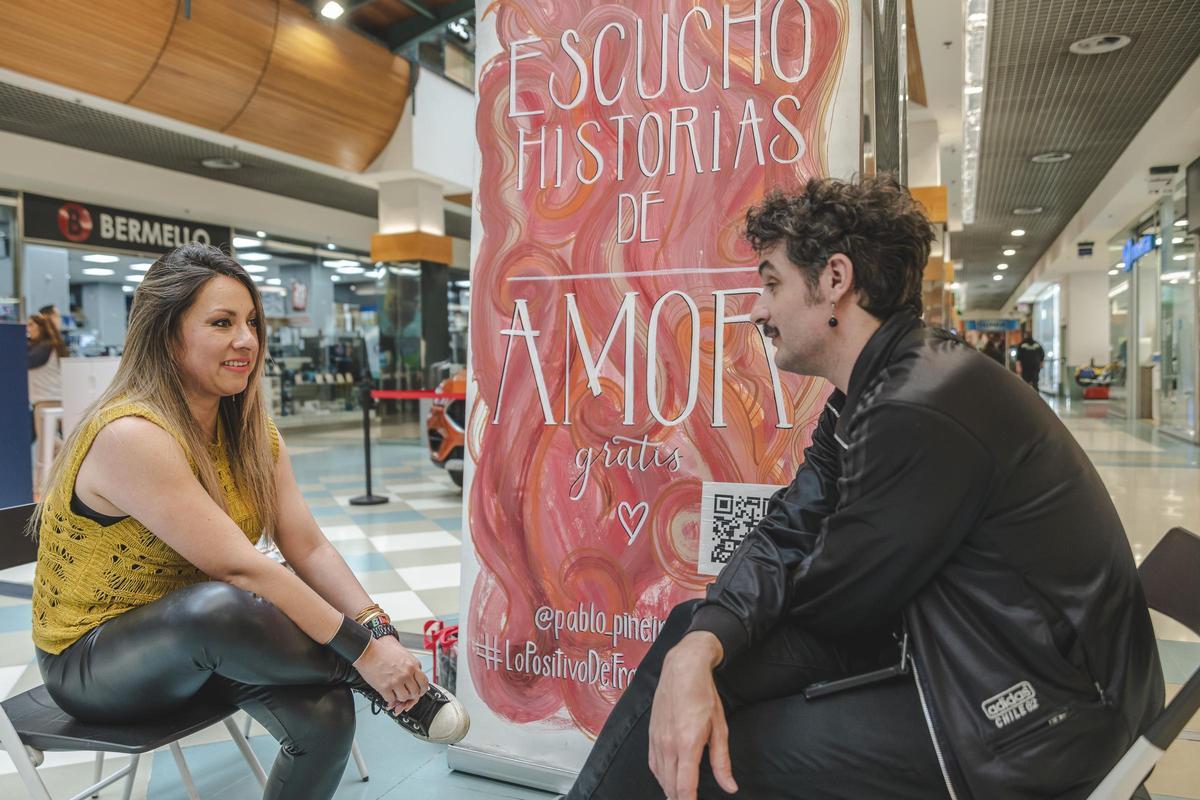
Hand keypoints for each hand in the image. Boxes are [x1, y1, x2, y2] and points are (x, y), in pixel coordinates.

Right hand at [353, 636, 429, 711]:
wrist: (367, 651)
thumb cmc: (383, 651)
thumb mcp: (404, 654)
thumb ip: (412, 665)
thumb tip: (417, 675)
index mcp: (412, 665)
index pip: (424, 683)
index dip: (422, 690)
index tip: (419, 692)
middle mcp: (406, 674)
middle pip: (415, 693)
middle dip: (410, 695)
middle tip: (405, 693)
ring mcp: (396, 681)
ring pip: (404, 698)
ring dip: (400, 697)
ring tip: (395, 692)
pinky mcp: (384, 687)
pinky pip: (391, 700)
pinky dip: (389, 698)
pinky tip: (387, 692)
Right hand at [648, 632, 737, 798]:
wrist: (682, 669)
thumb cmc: (703, 695)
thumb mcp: (720, 728)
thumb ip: (722, 761)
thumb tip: (730, 786)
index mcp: (687, 744)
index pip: (684, 787)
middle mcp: (668, 744)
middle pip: (670, 786)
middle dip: (679, 799)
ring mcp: (656, 739)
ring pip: (660, 777)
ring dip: (670, 790)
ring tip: (681, 796)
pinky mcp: (651, 734)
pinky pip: (653, 764)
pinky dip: (660, 776)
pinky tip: (668, 779)